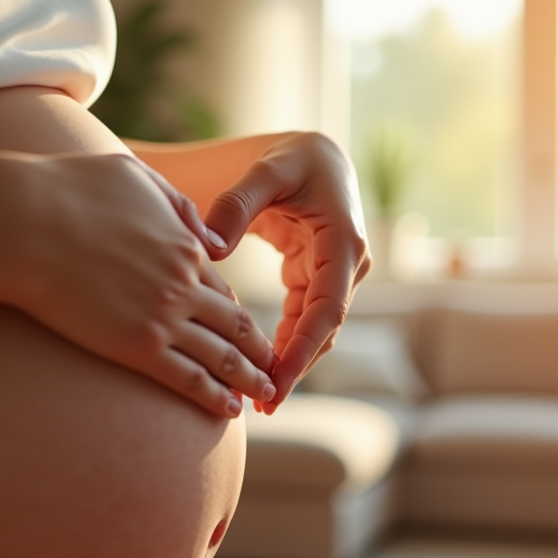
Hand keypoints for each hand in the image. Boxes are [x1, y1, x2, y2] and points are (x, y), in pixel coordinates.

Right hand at [0, 152, 275, 417]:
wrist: (20, 221)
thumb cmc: (65, 190)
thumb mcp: (133, 177)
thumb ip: (174, 204)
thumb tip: (200, 231)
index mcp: (184, 246)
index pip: (223, 291)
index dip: (239, 317)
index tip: (248, 335)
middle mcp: (183, 285)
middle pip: (235, 326)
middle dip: (259, 352)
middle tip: (275, 372)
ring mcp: (163, 318)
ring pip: (221, 357)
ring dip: (248, 379)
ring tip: (264, 396)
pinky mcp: (137, 347)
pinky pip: (188, 379)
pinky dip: (214, 396)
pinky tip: (229, 411)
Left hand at [201, 132, 370, 411]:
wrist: (309, 151)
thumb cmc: (288, 157)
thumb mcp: (264, 171)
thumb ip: (234, 204)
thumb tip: (209, 248)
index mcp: (342, 241)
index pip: (327, 310)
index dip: (302, 350)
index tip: (276, 383)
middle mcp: (348, 264)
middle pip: (323, 329)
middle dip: (295, 368)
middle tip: (262, 406)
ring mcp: (336, 273)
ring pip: (314, 329)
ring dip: (290, 362)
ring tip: (259, 400)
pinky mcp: (317, 277)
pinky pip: (303, 318)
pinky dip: (285, 343)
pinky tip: (260, 369)